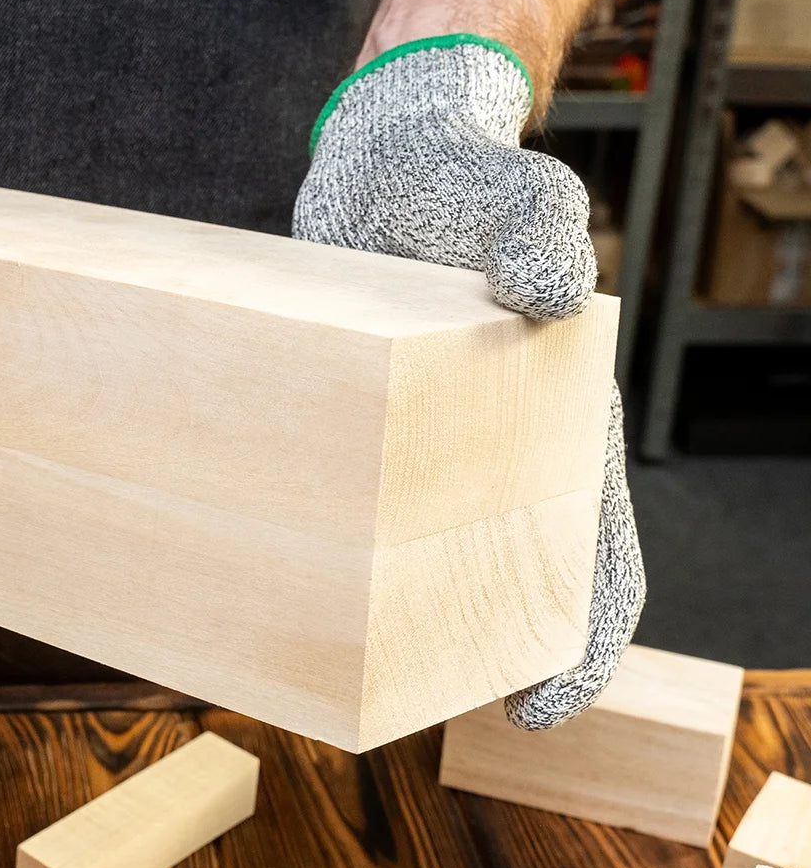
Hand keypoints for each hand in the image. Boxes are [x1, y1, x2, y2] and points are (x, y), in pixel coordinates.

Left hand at [293, 35, 645, 728]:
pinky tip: (274, 575)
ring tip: (329, 665)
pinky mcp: (344, 429)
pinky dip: (324, 554)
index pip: (592, 552)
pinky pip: (338, 509)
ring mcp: (412, 448)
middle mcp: (488, 453)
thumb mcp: (515, 190)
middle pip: (501, 583)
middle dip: (475, 654)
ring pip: (413, 561)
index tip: (536, 708)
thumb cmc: (460, 179)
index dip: (580, 642)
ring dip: (392, 622)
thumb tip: (551, 297)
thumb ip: (540, 226)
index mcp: (556, 425)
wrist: (378, 159)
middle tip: (411, 703)